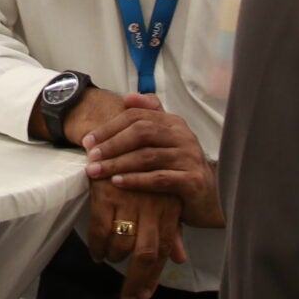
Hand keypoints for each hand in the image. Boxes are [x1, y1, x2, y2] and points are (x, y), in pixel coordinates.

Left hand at [83, 92, 222, 227]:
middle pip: (141, 132)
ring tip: (97, 171)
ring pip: (147, 156)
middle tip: (90, 156)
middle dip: (112, 144)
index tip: (88, 140)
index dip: (110, 127)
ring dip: (118, 163)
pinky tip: (118, 183)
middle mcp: (184, 136)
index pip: (137, 116)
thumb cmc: (180, 169)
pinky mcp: (193, 180)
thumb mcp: (166, 141)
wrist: (209, 200)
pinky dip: (136, 180)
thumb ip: (150, 117)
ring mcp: (190, 158)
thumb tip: (128, 97)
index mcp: (174, 123)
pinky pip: (159, 178)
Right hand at [86, 176, 184, 298]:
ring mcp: (129, 201)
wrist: (120, 133)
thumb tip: (180, 259)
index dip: (155, 276)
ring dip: (116, 259)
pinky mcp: (106, 194)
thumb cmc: (145, 170)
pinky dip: (98, 247)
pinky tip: (97, 254)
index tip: (144, 295)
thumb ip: (172, 230)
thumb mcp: (163, 197)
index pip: (165, 250)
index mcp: (169, 209)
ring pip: (122, 245)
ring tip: (111, 261)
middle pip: (146, 254)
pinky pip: (101, 230)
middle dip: (136, 280)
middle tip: (128, 298)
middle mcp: (152, 207)